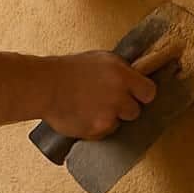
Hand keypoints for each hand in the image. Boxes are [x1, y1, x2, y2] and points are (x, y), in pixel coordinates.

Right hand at [43, 50, 159, 140]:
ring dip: (108, 118)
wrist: (44, 86)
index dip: (141, 94)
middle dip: (123, 107)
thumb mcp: (100, 59)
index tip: (135, 94)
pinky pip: (103, 133)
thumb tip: (136, 78)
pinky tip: (82, 115)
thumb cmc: (68, 70)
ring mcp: (108, 116)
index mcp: (122, 76)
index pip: (149, 92)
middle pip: (135, 111)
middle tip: (107, 100)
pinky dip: (95, 127)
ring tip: (90, 107)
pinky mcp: (96, 131)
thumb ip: (121, 70)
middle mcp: (119, 97)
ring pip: (118, 123)